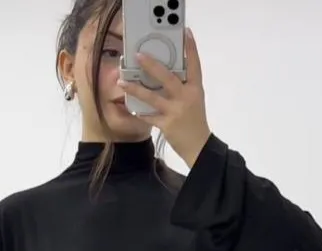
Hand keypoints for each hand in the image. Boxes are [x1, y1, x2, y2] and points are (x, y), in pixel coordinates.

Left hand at [119, 28, 210, 168]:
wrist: (199, 146)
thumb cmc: (195, 120)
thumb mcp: (194, 100)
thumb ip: (183, 86)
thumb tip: (165, 73)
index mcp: (195, 89)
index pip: (195, 65)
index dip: (191, 49)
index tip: (186, 33)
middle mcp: (185, 97)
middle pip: (168, 78)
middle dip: (152, 66)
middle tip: (139, 55)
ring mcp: (175, 111)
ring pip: (152, 97)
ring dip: (136, 89)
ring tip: (122, 82)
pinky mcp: (167, 124)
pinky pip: (149, 116)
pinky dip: (140, 112)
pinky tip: (131, 107)